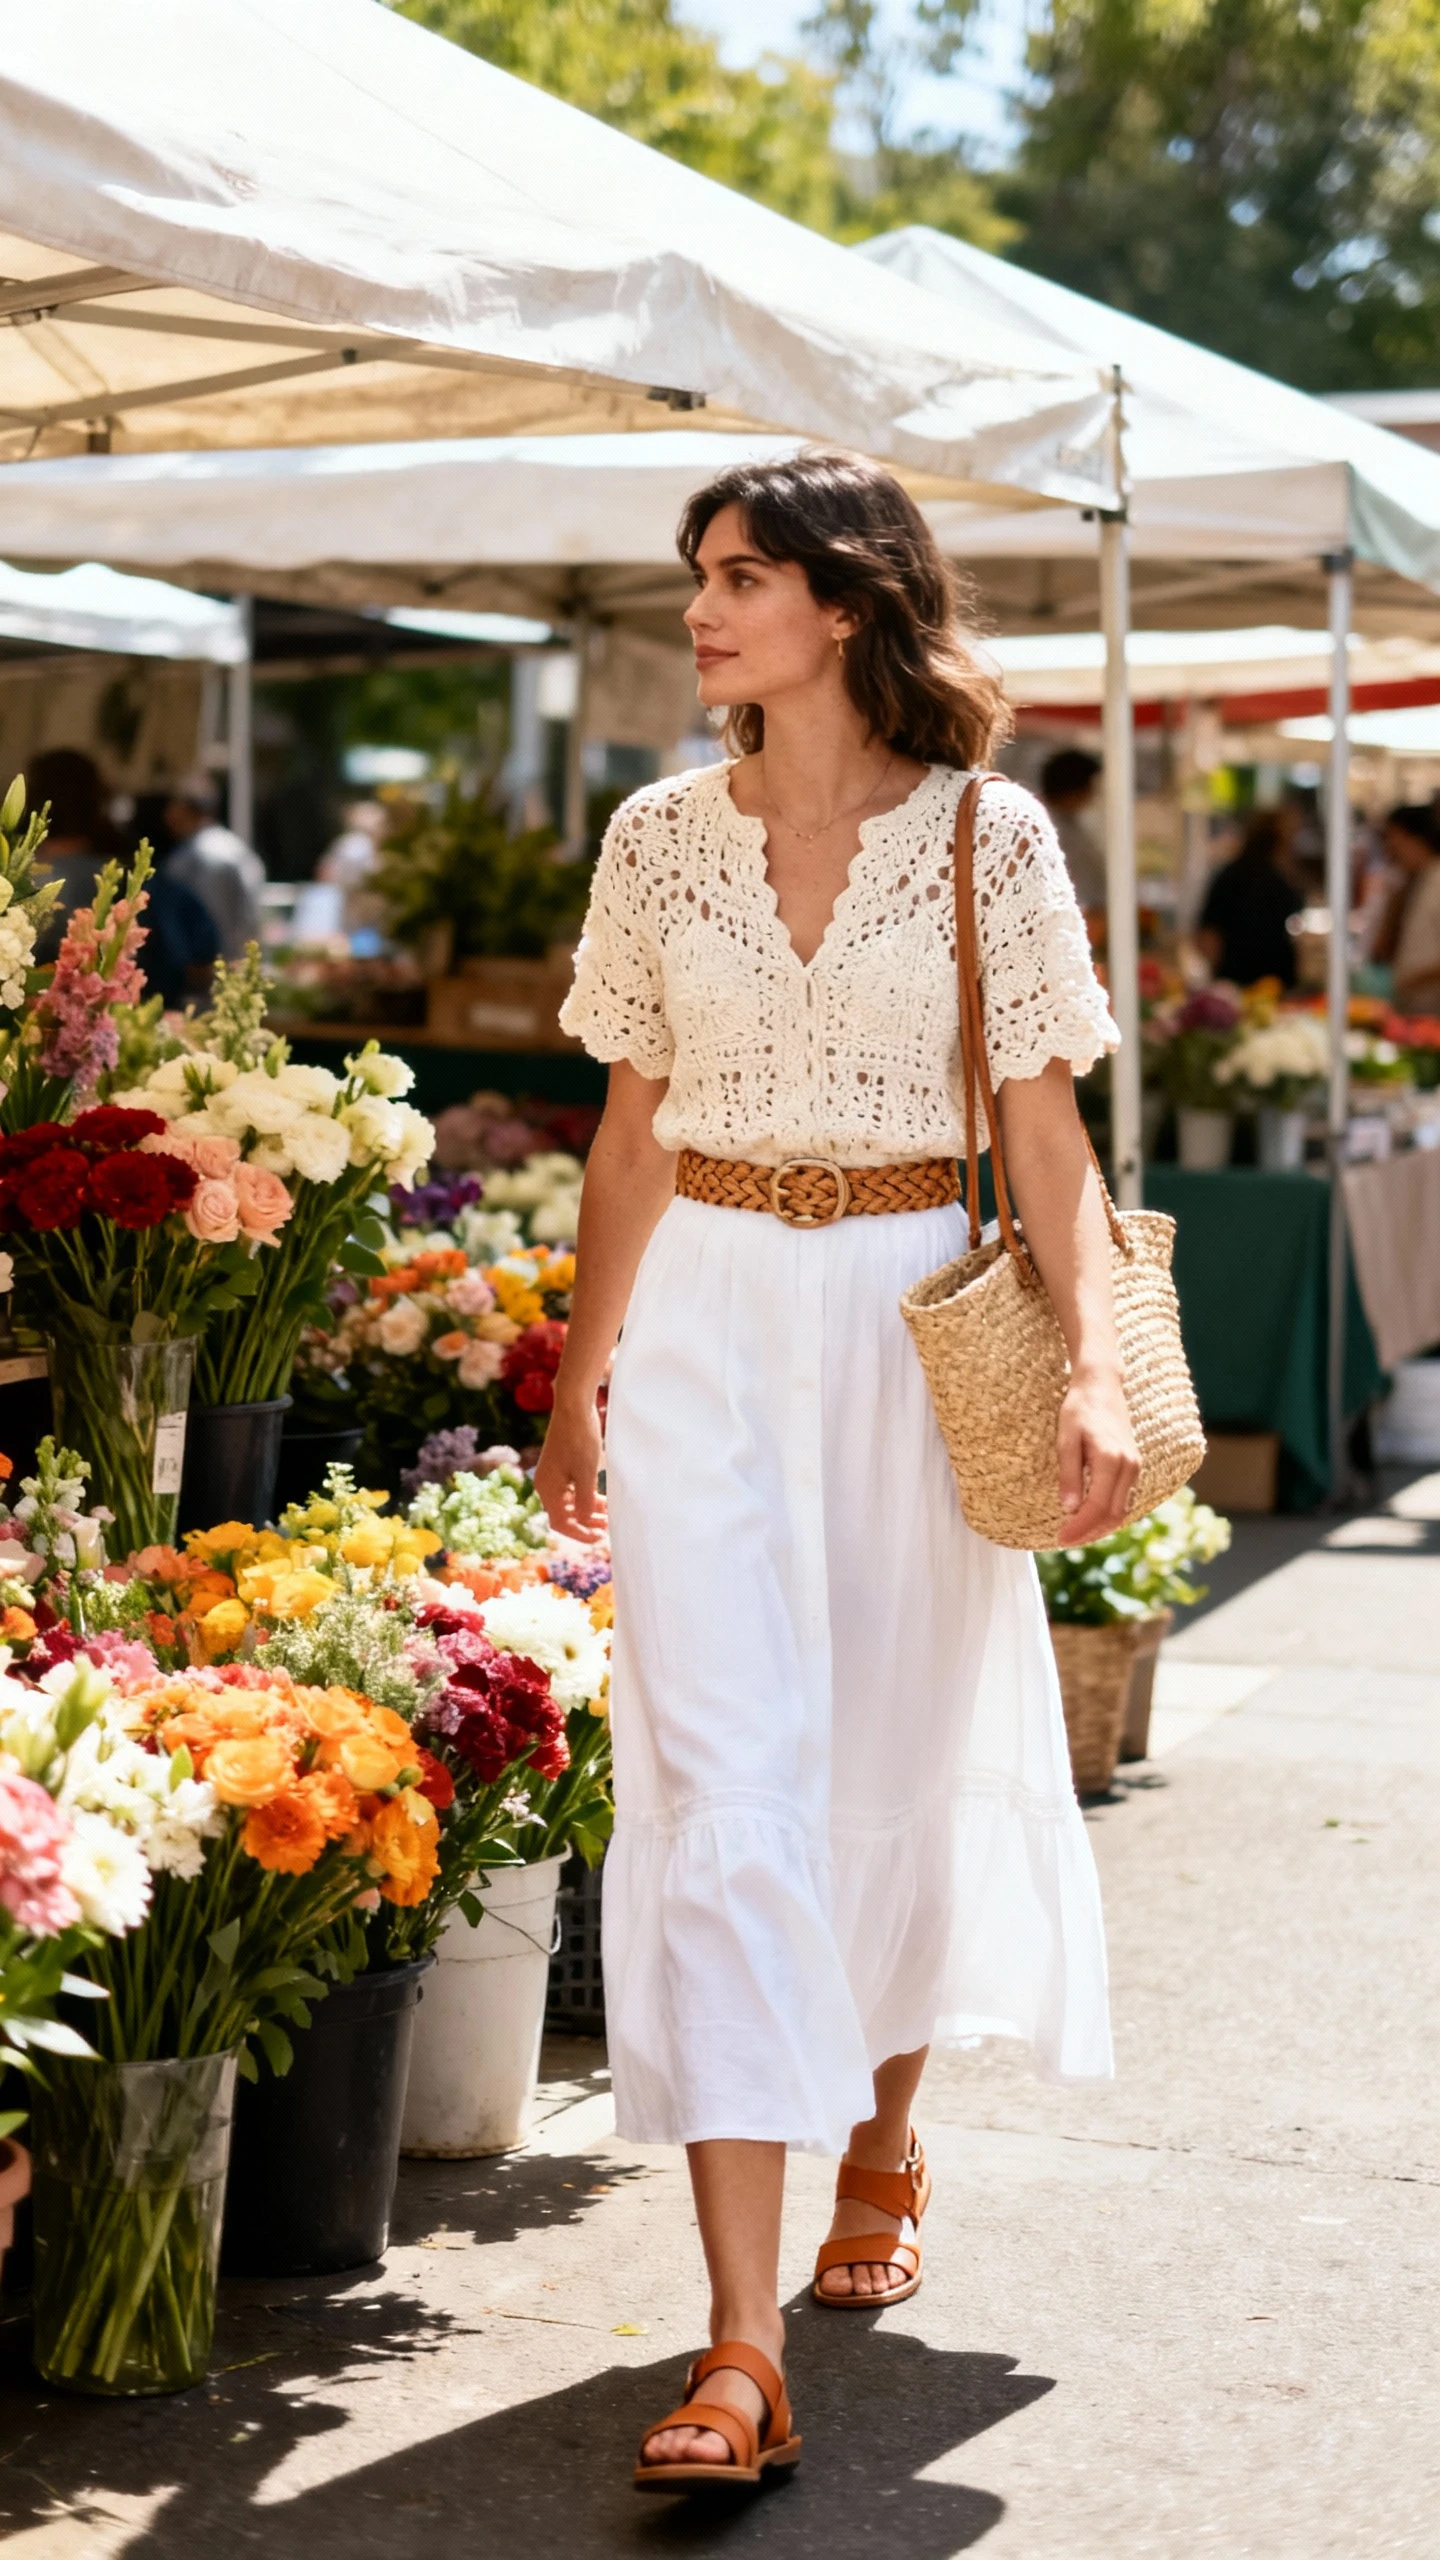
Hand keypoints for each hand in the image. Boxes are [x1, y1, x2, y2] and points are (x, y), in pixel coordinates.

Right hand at [533, 1389, 607, 1543]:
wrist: (574, 1406)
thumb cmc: (580, 1439)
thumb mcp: (586, 1474)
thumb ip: (585, 1503)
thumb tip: (585, 1524)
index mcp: (547, 1488)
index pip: (560, 1523)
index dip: (580, 1534)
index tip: (600, 1538)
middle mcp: (546, 1484)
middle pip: (565, 1514)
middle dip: (586, 1524)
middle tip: (608, 1528)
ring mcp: (554, 1475)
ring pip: (570, 1503)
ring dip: (588, 1511)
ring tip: (609, 1515)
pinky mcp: (562, 1466)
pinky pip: (572, 1490)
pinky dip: (587, 1497)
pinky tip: (603, 1500)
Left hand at [1056, 1367, 1139, 1543]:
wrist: (1101, 1385)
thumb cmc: (1079, 1408)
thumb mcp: (1066, 1440)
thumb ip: (1069, 1474)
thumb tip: (1069, 1509)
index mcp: (1111, 1459)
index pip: (1097, 1506)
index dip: (1080, 1527)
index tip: (1061, 1538)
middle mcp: (1129, 1466)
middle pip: (1113, 1514)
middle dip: (1089, 1532)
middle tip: (1065, 1540)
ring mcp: (1135, 1466)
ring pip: (1121, 1509)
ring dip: (1100, 1526)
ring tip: (1075, 1533)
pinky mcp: (1134, 1465)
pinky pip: (1123, 1498)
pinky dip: (1108, 1513)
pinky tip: (1090, 1517)